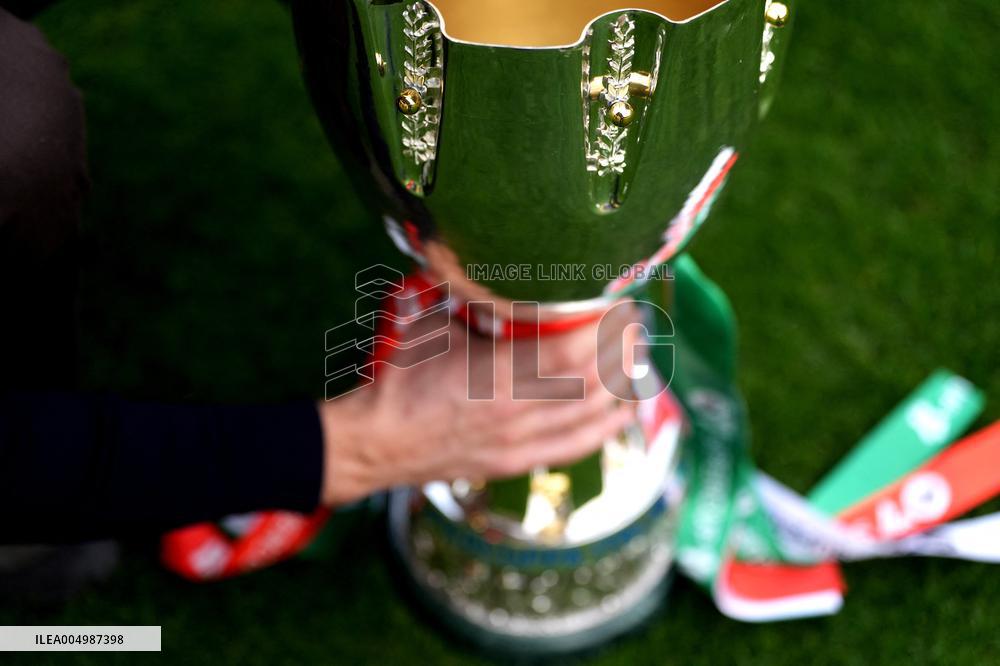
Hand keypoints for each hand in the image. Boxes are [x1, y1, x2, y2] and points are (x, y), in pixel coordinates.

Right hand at [316, 304, 639, 505]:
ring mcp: (519, 445)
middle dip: (624, 349)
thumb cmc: (400, 375)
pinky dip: (607, 426)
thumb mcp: (438, 324)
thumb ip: (479, 302)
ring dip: (623, 384)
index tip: (621, 301)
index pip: (574, 351)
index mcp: (496, 376)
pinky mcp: (516, 463)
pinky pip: (577, 447)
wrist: (374, 441)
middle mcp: (516, 415)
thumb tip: (508, 274)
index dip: (608, 326)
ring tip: (636, 355)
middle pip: (595, 383)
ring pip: (592, 417)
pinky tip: (624, 409)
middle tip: (635, 321)